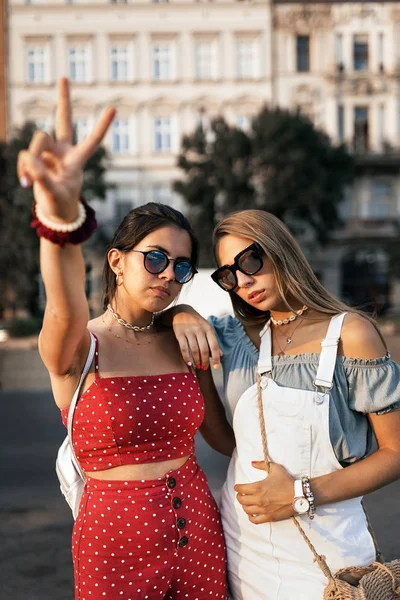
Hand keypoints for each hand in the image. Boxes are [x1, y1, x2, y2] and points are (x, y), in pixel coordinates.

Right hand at [17, 78, 115, 222]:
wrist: (55, 211)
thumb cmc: (61, 204)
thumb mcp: (54, 195)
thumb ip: (42, 179)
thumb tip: (31, 161)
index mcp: (78, 160)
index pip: (92, 140)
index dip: (102, 125)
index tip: (113, 108)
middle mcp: (65, 151)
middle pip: (63, 120)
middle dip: (63, 99)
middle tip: (64, 77)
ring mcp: (51, 152)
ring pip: (38, 139)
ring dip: (30, 158)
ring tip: (26, 180)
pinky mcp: (37, 157)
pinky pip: (26, 155)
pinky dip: (23, 168)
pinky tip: (24, 182)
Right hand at [171, 305, 222, 369]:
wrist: (182, 311)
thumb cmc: (197, 322)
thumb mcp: (207, 328)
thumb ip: (213, 341)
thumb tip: (221, 355)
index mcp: (208, 329)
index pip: (214, 345)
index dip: (216, 358)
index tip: (215, 367)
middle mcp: (199, 330)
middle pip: (204, 349)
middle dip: (205, 361)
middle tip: (204, 368)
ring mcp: (189, 331)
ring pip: (194, 350)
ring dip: (196, 360)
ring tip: (198, 366)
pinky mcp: (180, 333)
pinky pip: (184, 348)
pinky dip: (186, 357)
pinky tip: (189, 362)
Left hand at [234, 461, 294, 523]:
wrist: (299, 494)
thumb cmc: (287, 481)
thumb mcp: (275, 468)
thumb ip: (261, 464)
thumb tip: (252, 463)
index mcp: (258, 487)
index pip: (240, 489)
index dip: (237, 487)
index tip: (237, 487)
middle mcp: (258, 499)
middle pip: (241, 500)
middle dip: (239, 496)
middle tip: (241, 494)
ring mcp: (263, 509)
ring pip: (246, 510)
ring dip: (244, 506)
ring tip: (247, 502)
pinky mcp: (269, 517)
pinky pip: (255, 520)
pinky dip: (250, 517)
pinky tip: (251, 513)